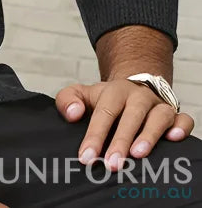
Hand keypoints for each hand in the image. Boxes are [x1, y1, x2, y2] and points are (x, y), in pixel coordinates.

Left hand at [55, 79, 195, 170]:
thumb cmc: (107, 100)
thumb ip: (68, 100)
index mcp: (115, 91)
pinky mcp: (174, 115)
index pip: (104, 112)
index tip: (86, 156)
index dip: (95, 135)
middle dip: (121, 140)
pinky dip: (181, 128)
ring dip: (149, 135)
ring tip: (138, 155)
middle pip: (132, 115)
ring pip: (159, 116)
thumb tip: (73, 114)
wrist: (132, 88)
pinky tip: (173, 139)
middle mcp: (138, 96)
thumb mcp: (83, 94)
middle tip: (112, 163)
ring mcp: (158, 105)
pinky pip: (183, 119)